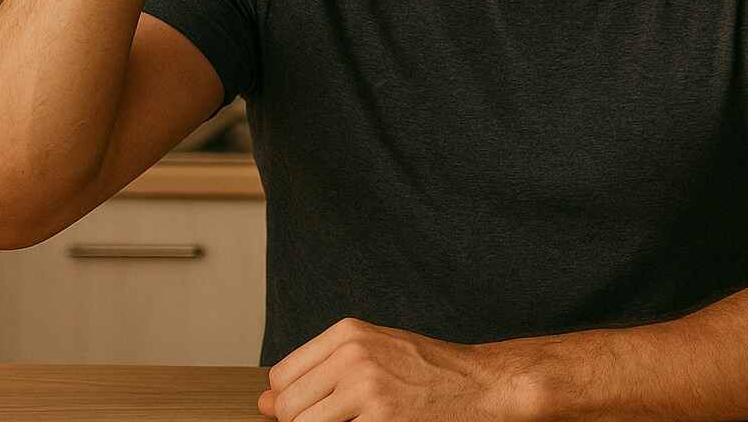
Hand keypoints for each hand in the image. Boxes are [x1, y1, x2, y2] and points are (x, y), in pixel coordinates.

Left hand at [256, 317, 545, 421]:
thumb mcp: (376, 353)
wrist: (483, 385)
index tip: (314, 410)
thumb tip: (265, 400)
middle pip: (287, 407)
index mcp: (349, 333)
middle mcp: (353, 356)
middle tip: (343, 419)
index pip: (281, 378)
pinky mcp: (382, 421)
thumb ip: (321, 371)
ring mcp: (367, 389)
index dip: (290, 403)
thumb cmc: (429, 370)